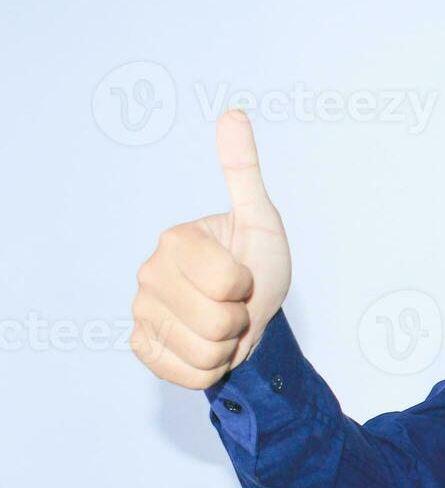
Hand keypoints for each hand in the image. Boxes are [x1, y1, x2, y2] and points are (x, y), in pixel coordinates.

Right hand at [131, 110, 291, 388]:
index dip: (248, 289)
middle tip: (235, 305)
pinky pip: (187, 374)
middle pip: (218, 323)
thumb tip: (233, 113)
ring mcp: (141, 311)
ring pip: (205, 352)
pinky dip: (209, 368)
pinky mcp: (142, 347)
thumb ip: (243, 172)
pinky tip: (207, 346)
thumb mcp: (260, 220)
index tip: (244, 277)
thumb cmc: (257, 263)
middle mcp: (148, 273)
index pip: (228, 286)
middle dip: (241, 321)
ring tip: (224, 325)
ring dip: (228, 347)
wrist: (250, 312)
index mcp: (175, 240)